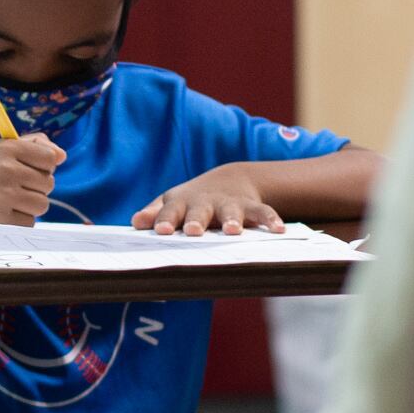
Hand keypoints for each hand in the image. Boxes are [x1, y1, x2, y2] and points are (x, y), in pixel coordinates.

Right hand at [0, 133, 65, 225]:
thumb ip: (32, 146)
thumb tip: (62, 156)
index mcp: (7, 149)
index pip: (50, 158)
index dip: (43, 165)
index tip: (28, 168)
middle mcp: (6, 170)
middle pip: (49, 183)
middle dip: (35, 186)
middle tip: (10, 186)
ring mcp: (2, 197)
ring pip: (42, 205)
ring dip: (29, 205)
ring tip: (5, 200)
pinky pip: (29, 223)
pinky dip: (18, 221)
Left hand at [133, 163, 283, 235]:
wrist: (228, 181)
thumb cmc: (192, 202)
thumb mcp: (172, 203)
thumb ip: (154, 213)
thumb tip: (134, 223)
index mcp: (181, 204)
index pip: (169, 212)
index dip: (163, 220)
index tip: (158, 231)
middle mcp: (204, 203)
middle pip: (198, 211)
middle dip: (195, 221)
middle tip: (192, 231)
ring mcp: (228, 204)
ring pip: (231, 211)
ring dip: (232, 220)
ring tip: (233, 231)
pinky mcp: (251, 207)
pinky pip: (263, 212)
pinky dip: (271, 220)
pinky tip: (279, 230)